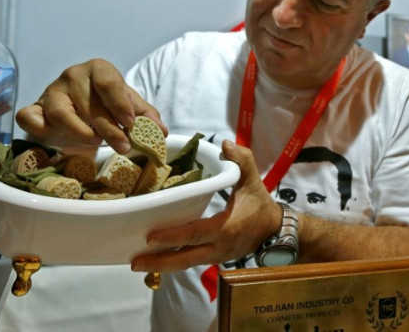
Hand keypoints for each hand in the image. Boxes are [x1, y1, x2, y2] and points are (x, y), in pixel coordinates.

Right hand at [15, 59, 165, 153]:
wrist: (76, 114)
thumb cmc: (104, 106)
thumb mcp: (127, 107)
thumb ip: (145, 116)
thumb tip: (160, 132)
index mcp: (98, 69)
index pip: (108, 81)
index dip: (119, 103)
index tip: (130, 123)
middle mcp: (72, 76)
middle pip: (89, 102)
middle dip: (108, 127)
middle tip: (123, 146)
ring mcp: (50, 92)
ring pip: (59, 111)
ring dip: (79, 130)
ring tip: (96, 142)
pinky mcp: (33, 109)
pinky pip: (29, 117)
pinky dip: (40, 129)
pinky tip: (55, 138)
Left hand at [130, 140, 279, 272]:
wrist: (274, 230)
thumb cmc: (260, 204)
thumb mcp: (252, 179)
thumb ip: (242, 160)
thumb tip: (225, 144)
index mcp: (227, 228)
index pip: (196, 233)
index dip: (173, 236)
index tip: (151, 237)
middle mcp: (219, 247)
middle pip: (185, 258)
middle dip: (159, 261)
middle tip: (134, 262)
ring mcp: (216, 256)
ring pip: (186, 263)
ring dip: (162, 265)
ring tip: (137, 263)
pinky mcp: (213, 259)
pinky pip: (190, 261)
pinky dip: (172, 261)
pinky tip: (155, 259)